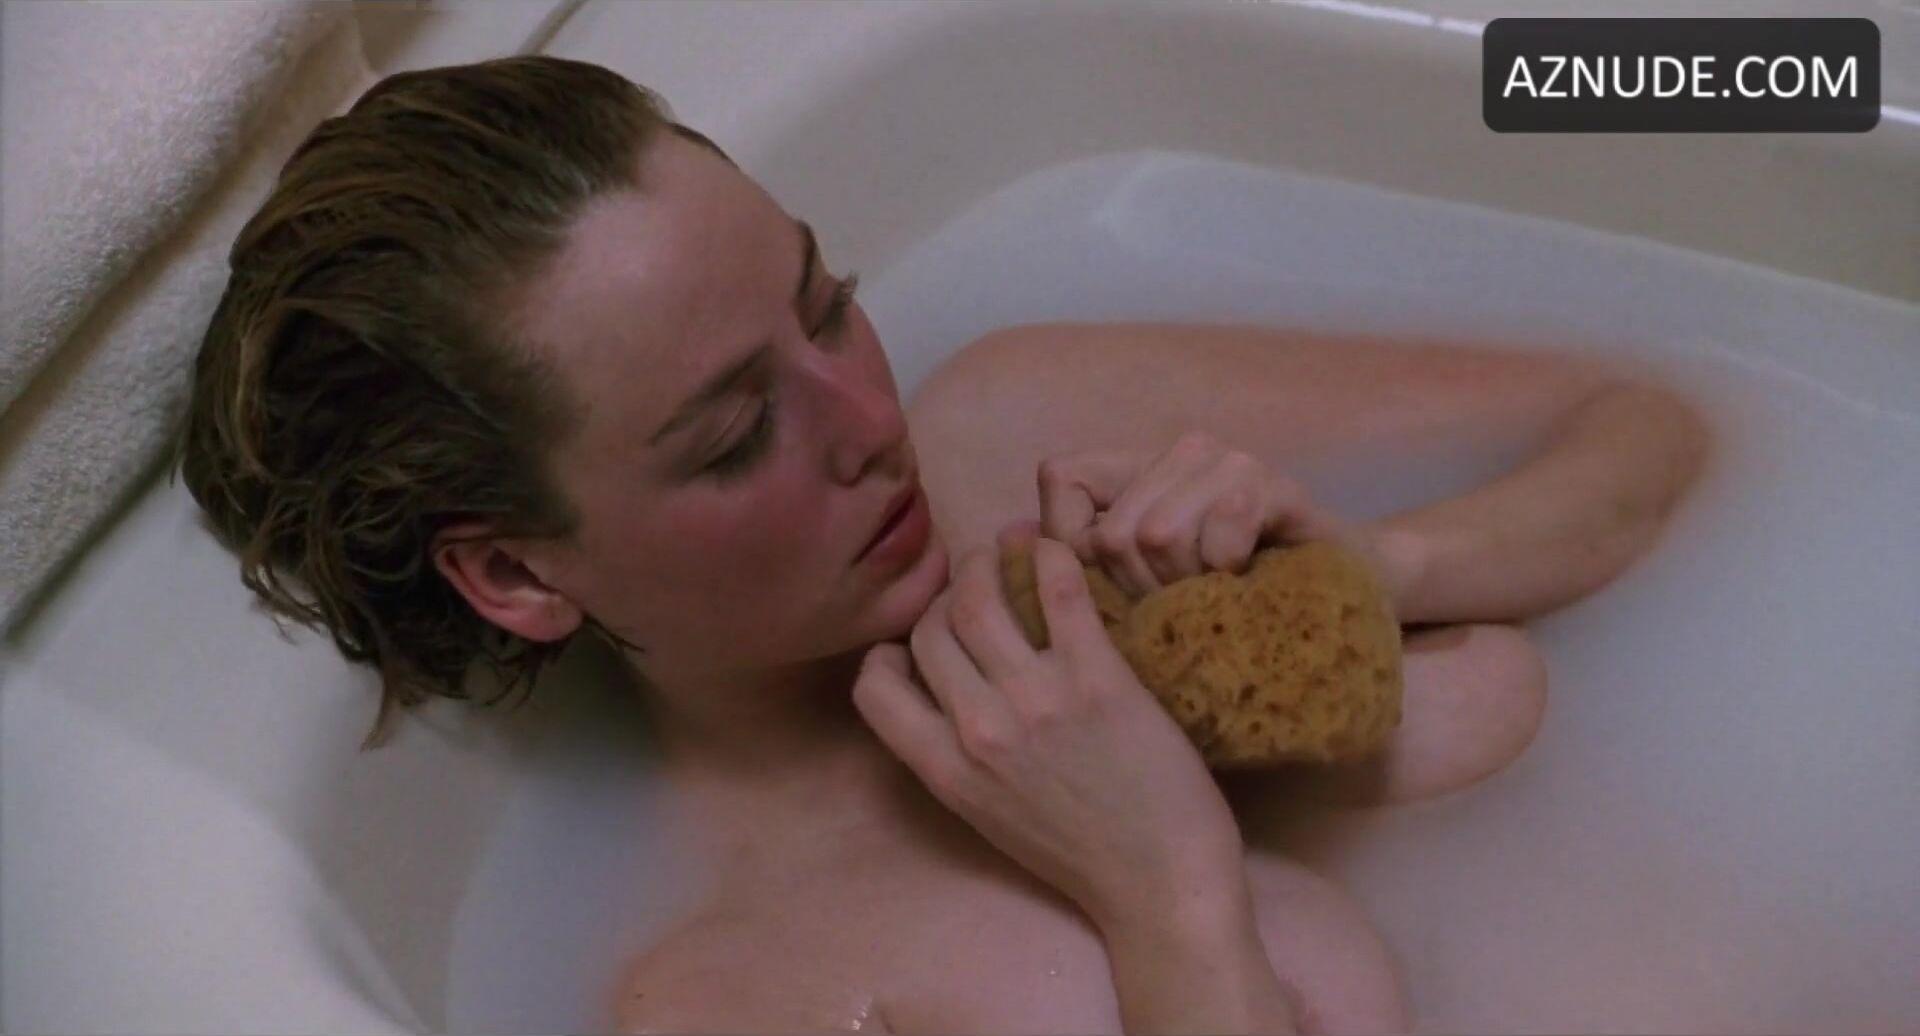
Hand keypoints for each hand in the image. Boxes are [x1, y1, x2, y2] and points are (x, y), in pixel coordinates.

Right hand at [853, 522, 1245, 928]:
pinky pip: (1059, 592)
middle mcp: (979, 731)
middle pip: (931, 629)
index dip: (892, 650)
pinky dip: (1051, 556)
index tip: (925, 639)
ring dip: (991, 561)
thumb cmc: (1080, 854)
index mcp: (945, 771)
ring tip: (1011, 550)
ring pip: (980, 599)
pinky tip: (1057, 551)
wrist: (1161, 884)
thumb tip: (944, 688)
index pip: (874, 686)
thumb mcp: (989, 815)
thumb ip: (956, 755)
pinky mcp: (1098, 680)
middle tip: (981, 581)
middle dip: (950, 594)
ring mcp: (1037, 701)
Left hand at [1036, 429, 1375, 597]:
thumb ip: (1080, 572)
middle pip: (1111, 530)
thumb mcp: (1142, 596)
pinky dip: (1229, 570)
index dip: (1071, 545)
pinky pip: (1222, 526)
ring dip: (1187, 587)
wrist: (1336, 603)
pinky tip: (1247, 577)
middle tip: (1183, 604)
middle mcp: (1179, 453)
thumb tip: (1004, 558)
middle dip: (1141, 591)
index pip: (1061, 478)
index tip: (1112, 590)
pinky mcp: (1276, 485)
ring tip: (1215, 594)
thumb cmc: (1225, 609)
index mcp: (1138, 471)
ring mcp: (1228, 462)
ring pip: (1158, 532)